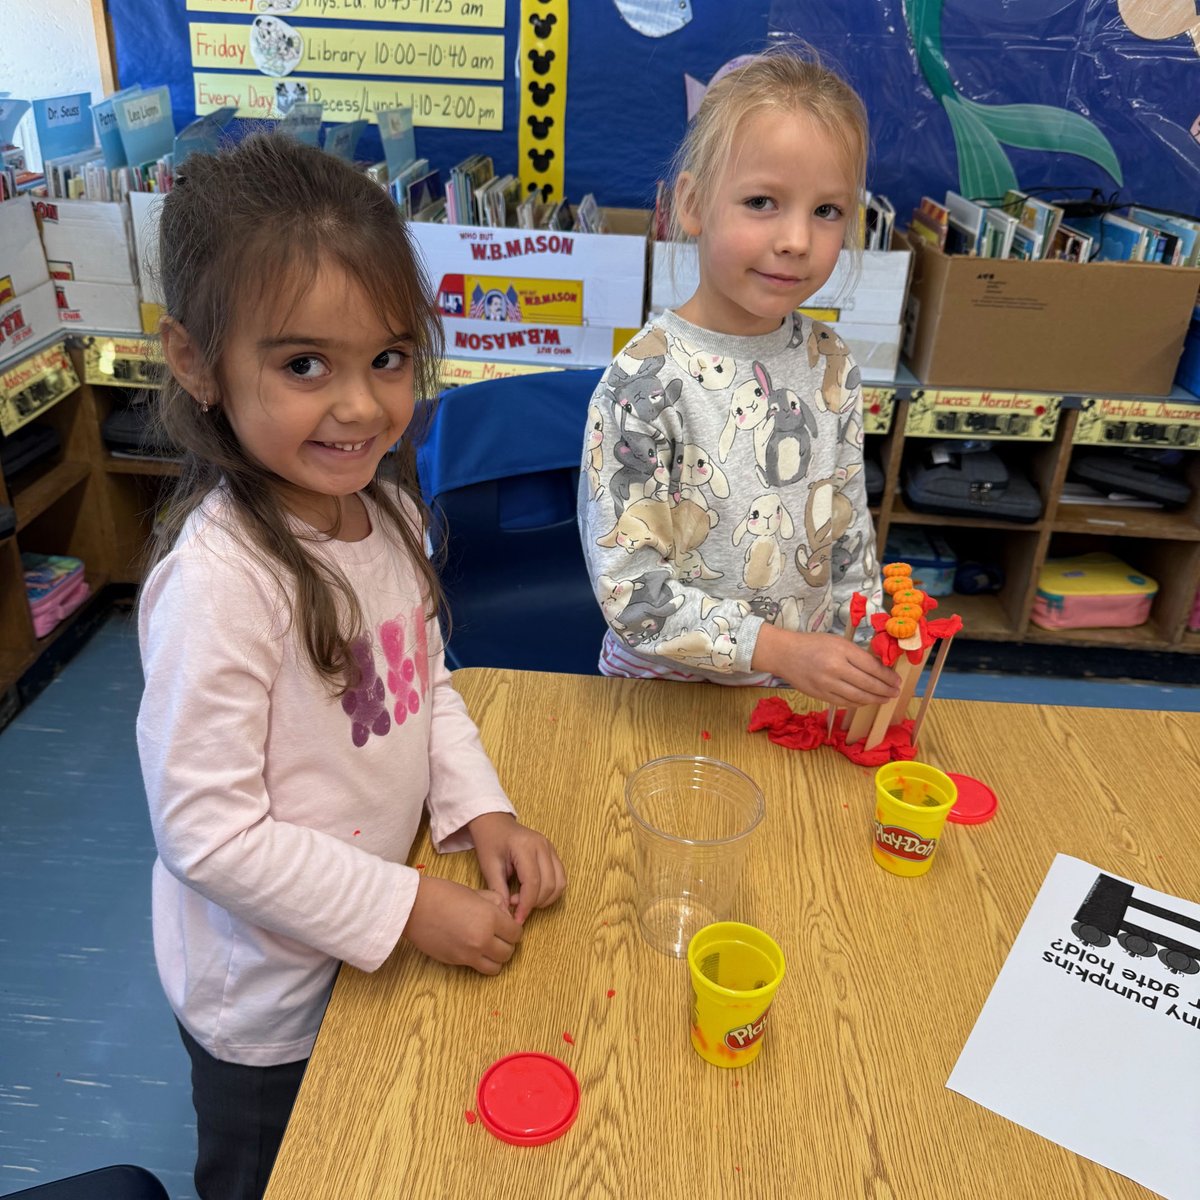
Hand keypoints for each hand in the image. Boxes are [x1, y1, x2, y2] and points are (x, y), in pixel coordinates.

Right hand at [402, 875, 523, 975]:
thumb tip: (507, 913)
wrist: (414, 907)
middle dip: (507, 943)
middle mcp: (483, 939)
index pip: (516, 933)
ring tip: (488, 946)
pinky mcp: (457, 962)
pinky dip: (482, 962)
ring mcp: (470, 954)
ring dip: (496, 957)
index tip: (507, 926)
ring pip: (497, 966)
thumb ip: (495, 903)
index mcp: (490, 918)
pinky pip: (479, 969)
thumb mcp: (475, 892)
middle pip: (509, 952)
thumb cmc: (443, 894)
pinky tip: (475, 950)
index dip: (514, 929)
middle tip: (499, 935)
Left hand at [468, 811, 566, 923]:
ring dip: (545, 899)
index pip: (533, 883)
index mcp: (525, 847)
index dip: (526, 904)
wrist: (495, 823)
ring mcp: (551, 848)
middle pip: (549, 885)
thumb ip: (498, 890)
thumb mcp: (489, 866)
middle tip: (515, 906)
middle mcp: (542, 846)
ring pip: (559, 883)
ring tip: (524, 900)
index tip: (517, 918)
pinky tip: (533, 893)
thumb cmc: (490, 842)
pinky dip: (551, 891)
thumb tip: (506, 914)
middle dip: (534, 903)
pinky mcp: (553, 852)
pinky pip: (560, 877)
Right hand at [752, 625, 900, 707]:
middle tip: (896, 692)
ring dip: (875, 699)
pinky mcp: (821, 695)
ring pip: (859, 697)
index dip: (888, 677)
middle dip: (886, 690)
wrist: (785, 654)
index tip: (897, 680)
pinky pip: (846, 702)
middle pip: (869, 684)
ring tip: (885, 698)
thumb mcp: (838, 641)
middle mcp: (835, 668)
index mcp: (842, 651)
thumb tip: (880, 668)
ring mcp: (827, 684)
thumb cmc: (813, 644)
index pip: (873, 667)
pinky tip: (867, 701)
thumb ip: (857, 655)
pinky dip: (859, 703)